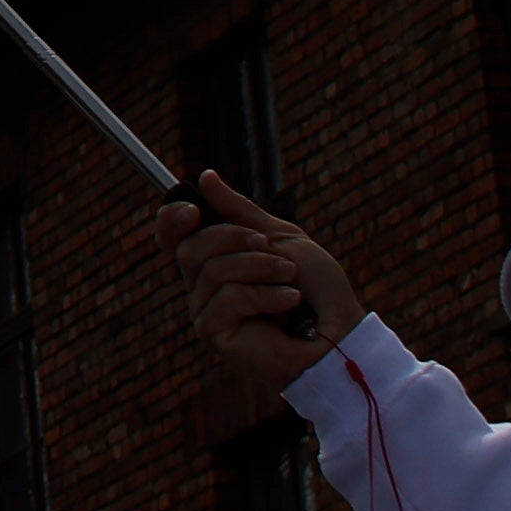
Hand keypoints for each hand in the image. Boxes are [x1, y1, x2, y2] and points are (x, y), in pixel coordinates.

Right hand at [161, 165, 357, 439]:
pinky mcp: (214, 333)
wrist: (339, 332)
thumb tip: (206, 178)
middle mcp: (203, 285)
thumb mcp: (282, 237)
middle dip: (234, 238)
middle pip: (190, 247)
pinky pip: (227, 298)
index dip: (172, 219)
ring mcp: (206, 310)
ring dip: (260, 267)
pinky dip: (264, 294)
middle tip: (269, 246)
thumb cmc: (317, 289)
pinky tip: (289, 302)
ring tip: (290, 278)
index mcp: (215, 259)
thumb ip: (241, 211)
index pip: (173, 236)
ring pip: (213, 271)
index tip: (194, 209)